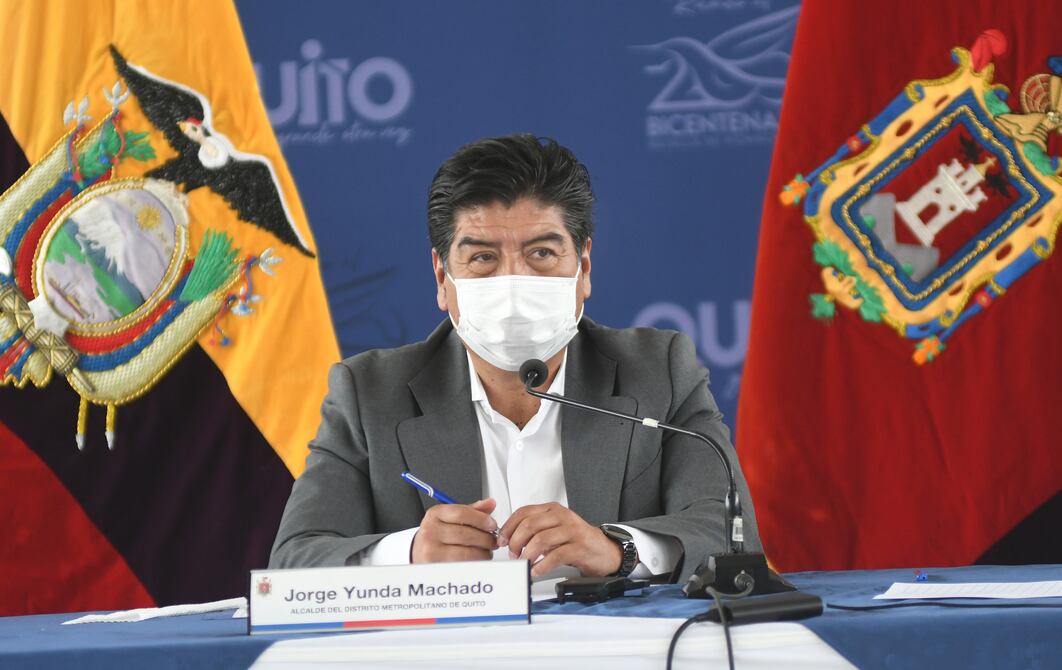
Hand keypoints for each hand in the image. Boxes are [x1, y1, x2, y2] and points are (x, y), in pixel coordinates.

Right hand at [411, 498, 498, 563]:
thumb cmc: (437, 534)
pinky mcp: (436, 566)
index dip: (481, 519)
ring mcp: (431, 549)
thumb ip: (471, 511)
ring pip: (466, 551)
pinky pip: (462, 564)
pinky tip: (477, 559)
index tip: (492, 525)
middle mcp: (430, 530)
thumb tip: (490, 503)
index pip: (461, 512)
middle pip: (466, 533)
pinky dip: (474, 562)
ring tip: (486, 551)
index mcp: (435, 514)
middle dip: (486, 538)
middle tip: (493, 540)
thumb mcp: (450, 517)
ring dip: (482, 552)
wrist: (418, 552)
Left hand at [498, 503, 621, 577]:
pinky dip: (542, 566)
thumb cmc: (577, 541)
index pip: (523, 512)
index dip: (509, 527)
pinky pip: (556, 556)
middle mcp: (562, 516)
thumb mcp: (554, 530)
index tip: (502, 540)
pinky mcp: (580, 547)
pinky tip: (536, 571)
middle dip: (516, 542)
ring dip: (528, 554)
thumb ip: (535, 530)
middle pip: (530, 525)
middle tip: (513, 554)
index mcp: (552, 509)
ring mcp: (572, 531)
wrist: (605, 550)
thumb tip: (509, 538)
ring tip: (524, 563)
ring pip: (541, 539)